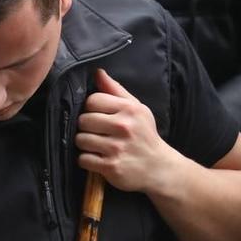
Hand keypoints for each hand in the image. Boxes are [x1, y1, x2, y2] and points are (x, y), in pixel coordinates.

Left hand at [76, 69, 176, 193]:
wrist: (159, 167)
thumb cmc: (144, 135)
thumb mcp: (137, 109)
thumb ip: (115, 90)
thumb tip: (97, 72)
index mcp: (129, 109)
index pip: (92, 100)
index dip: (91, 109)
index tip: (99, 116)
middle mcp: (123, 126)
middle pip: (83, 120)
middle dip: (87, 127)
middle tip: (98, 133)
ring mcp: (116, 147)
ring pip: (80, 140)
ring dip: (86, 145)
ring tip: (99, 146)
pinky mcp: (110, 166)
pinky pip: (83, 159)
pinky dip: (88, 160)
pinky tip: (99, 159)